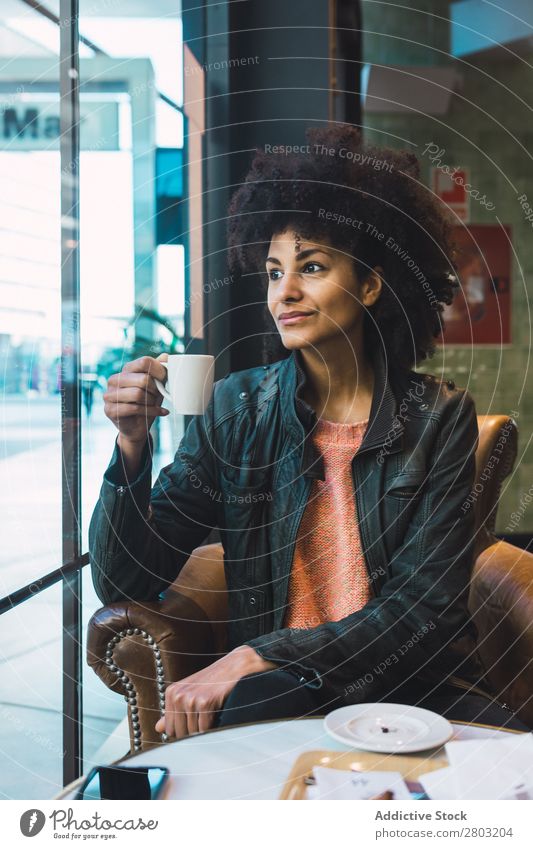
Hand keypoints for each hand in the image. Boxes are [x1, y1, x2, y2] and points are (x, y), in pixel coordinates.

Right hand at [103, 354, 169, 444]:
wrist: (138, 426)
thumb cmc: (147, 403)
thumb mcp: (156, 385)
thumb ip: (159, 370)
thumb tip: (166, 356)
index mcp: (126, 370)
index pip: (144, 362)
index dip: (159, 370)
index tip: (165, 379)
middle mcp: (115, 379)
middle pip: (143, 379)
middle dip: (155, 390)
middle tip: (157, 396)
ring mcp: (109, 394)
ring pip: (138, 394)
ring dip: (151, 402)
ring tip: (154, 404)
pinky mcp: (109, 409)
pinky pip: (134, 408)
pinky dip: (151, 411)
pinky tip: (159, 412)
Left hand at [154, 646, 277, 738]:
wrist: (234, 667)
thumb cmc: (213, 681)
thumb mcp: (189, 692)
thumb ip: (174, 710)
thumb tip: (158, 728)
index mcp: (172, 693)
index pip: (170, 729)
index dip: (183, 731)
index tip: (195, 723)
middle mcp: (178, 695)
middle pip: (180, 733)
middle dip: (193, 733)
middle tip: (206, 719)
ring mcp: (190, 699)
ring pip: (193, 733)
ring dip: (204, 731)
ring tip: (212, 714)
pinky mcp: (204, 702)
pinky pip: (204, 730)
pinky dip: (212, 728)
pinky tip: (217, 714)